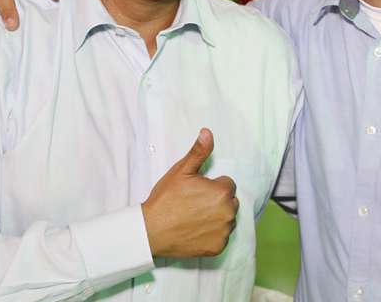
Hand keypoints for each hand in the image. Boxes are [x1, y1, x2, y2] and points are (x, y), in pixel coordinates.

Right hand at [141, 129, 238, 257]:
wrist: (151, 231)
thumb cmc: (166, 200)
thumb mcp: (181, 171)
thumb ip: (198, 152)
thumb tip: (207, 132)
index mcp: (222, 192)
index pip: (227, 184)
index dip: (212, 186)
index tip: (197, 191)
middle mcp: (228, 212)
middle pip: (229, 201)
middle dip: (217, 201)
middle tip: (195, 204)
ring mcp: (224, 231)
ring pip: (227, 219)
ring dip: (217, 217)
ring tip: (195, 217)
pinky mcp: (218, 247)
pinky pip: (222, 236)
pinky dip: (213, 234)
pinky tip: (196, 231)